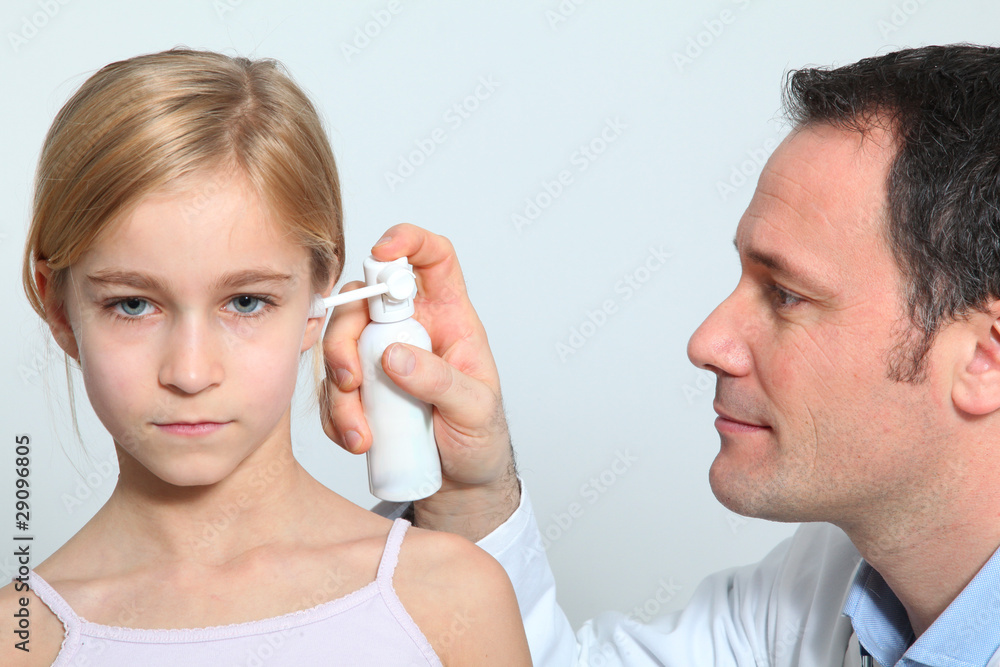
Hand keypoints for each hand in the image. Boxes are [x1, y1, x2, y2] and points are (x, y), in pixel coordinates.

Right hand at [321, 224, 518, 540]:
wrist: (461, 481)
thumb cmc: (480, 435)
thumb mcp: (475, 409)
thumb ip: (441, 381)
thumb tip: (394, 357)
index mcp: (448, 316)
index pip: (433, 258)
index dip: (409, 241)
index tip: (383, 253)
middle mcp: (411, 327)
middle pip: (364, 303)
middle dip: (346, 338)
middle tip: (352, 379)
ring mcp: (381, 356)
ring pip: (340, 347)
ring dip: (339, 388)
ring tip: (361, 431)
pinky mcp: (363, 389)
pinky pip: (332, 390)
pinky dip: (336, 416)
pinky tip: (357, 439)